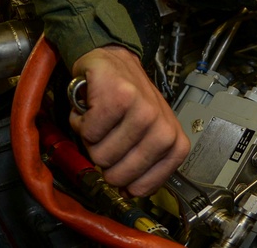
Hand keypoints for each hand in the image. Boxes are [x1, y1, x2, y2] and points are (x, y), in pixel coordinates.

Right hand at [70, 45, 188, 195]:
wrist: (113, 62)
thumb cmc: (126, 101)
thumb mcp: (142, 137)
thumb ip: (139, 166)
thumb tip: (124, 194)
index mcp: (174, 143)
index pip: (144, 187)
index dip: (122, 181)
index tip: (119, 162)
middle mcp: (163, 127)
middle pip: (118, 175)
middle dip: (103, 158)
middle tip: (108, 135)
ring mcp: (144, 110)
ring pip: (102, 154)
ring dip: (91, 139)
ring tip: (101, 120)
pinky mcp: (121, 96)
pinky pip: (90, 131)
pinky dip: (82, 122)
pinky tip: (93, 108)